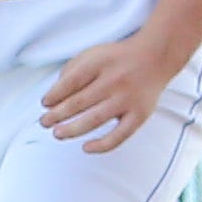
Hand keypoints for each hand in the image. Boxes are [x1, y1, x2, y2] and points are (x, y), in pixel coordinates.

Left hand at [36, 25, 181, 151]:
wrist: (156, 56)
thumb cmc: (118, 59)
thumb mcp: (94, 53)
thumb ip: (73, 69)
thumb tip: (54, 95)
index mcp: (101, 63)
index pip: (71, 81)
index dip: (54, 94)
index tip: (45, 104)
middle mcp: (114, 80)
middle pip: (79, 102)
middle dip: (57, 115)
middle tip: (44, 123)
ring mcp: (127, 99)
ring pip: (94, 119)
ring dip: (72, 130)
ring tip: (57, 134)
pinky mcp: (139, 114)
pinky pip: (119, 135)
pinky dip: (101, 145)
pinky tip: (86, 148)